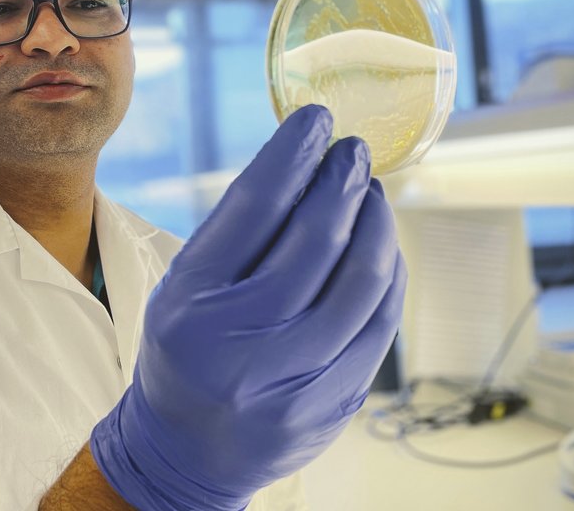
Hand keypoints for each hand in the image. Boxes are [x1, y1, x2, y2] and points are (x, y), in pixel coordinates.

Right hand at [90, 104, 405, 509]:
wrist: (186, 452)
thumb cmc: (186, 353)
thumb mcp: (184, 288)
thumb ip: (239, 232)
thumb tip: (308, 161)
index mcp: (192, 303)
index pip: (255, 206)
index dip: (294, 152)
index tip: (318, 119)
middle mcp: (242, 344)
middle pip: (316, 239)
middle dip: (343, 180)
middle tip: (353, 152)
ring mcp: (293, 381)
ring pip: (362, 280)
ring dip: (376, 222)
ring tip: (371, 195)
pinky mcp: (334, 403)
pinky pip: (382, 323)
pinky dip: (389, 273)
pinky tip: (381, 248)